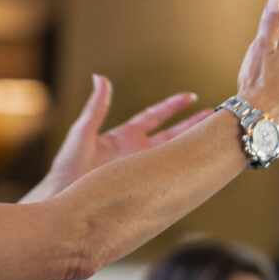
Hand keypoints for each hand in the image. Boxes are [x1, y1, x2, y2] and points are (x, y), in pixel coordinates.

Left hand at [26, 76, 209, 202]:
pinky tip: (198, 171)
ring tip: (214, 139)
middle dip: (192, 126)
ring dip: (191, 148)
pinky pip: (165, 179)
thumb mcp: (82, 134)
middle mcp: (134, 153)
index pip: (154, 117)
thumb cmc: (67, 169)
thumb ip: (96, 107)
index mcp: (122, 137)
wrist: (63, 202)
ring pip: (172, 157)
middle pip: (171, 136)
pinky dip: (182, 174)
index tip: (192, 97)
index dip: (172, 107)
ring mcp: (139, 171)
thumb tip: (101, 77)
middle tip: (215, 117)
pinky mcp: (141, 187)